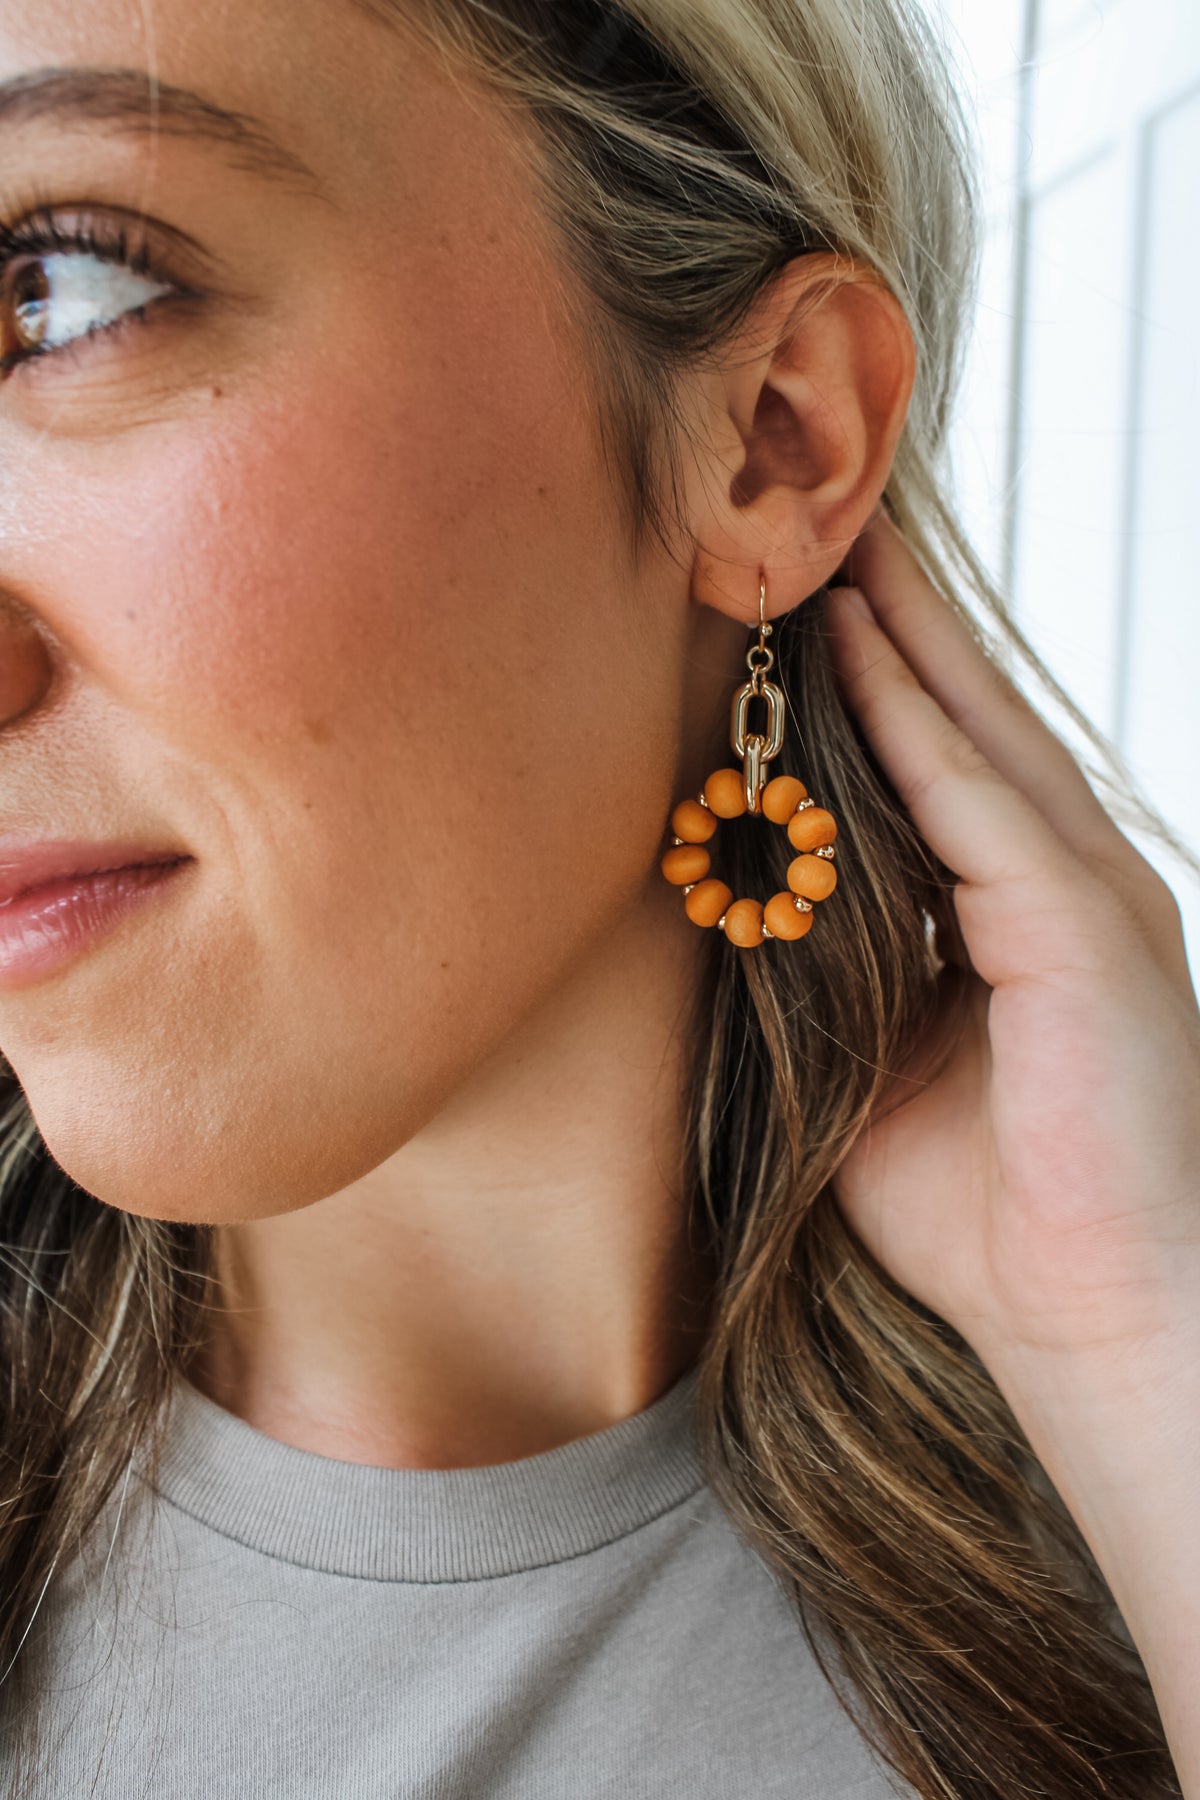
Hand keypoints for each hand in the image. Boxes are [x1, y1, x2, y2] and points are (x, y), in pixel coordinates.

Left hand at [824, 511, 1199, 1372]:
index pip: (949, 767)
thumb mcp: (882, 1072)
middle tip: (825, 522)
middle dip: (897, 621)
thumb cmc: (987, 1215)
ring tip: (836, 543)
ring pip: (980, 732)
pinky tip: (856, 651)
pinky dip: (912, 723)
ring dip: (903, 634)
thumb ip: (834, 982)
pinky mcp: (1083, 927)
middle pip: (971, 719)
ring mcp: (1087, 894)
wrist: (1091, 1315)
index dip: (883, 681)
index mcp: (1028, 913)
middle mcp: (1068, 881)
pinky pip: (977, 801)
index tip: (807, 605)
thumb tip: (749, 920)